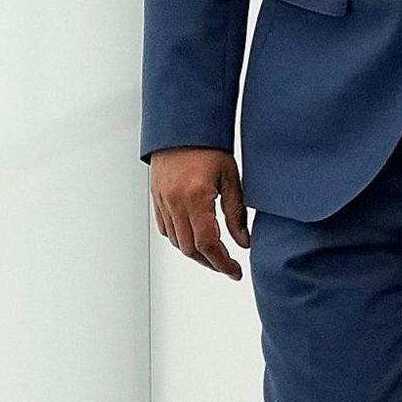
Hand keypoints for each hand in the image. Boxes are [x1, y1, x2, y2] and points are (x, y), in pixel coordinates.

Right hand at [151, 147, 250, 280]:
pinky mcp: (157, 199)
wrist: (182, 129)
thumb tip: (243, 242)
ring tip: (216, 257)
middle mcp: (174, 203)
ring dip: (196, 254)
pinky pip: (166, 230)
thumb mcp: (232, 179)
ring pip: (177, 242)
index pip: (208, 244)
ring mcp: (162, 202)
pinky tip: (196, 240)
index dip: (222, 263)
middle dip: (211, 263)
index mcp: (195, 198)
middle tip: (229, 268)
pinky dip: (181, 241)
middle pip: (190, 248)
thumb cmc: (209, 148)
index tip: (235, 272)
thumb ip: (236, 213)